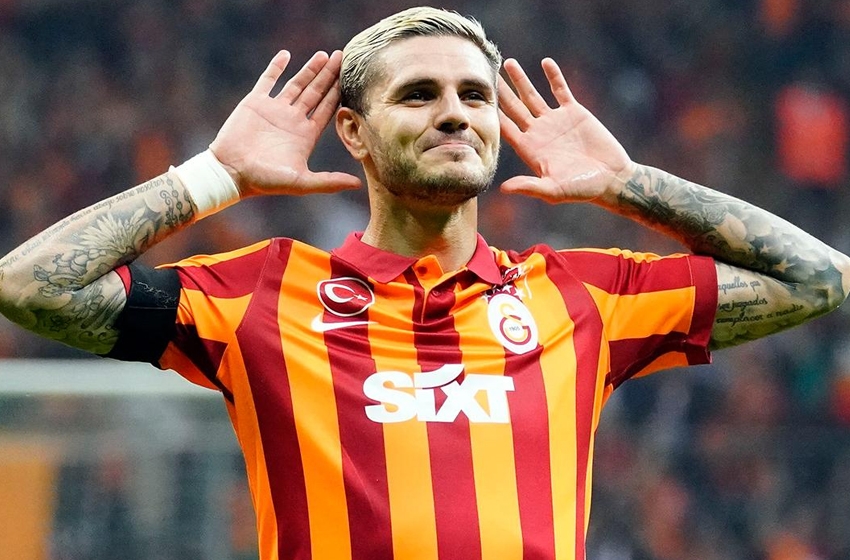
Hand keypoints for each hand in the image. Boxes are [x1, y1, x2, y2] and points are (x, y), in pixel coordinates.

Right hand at [210, 50, 361, 196]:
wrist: (231, 173)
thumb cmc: (265, 181)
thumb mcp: (301, 183)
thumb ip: (329, 181)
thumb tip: (358, 185)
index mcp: (306, 135)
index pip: (327, 109)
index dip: (338, 93)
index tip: (350, 77)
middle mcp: (293, 120)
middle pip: (316, 92)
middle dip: (329, 75)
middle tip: (342, 57)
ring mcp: (274, 110)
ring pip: (296, 84)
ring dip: (309, 69)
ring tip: (324, 55)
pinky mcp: (255, 103)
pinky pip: (267, 80)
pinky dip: (276, 67)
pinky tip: (286, 54)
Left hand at [498, 58, 633, 202]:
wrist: (611, 178)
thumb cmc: (581, 189)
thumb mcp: (553, 191)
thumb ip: (529, 187)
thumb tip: (503, 189)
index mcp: (529, 149)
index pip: (506, 128)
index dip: (493, 114)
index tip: (479, 99)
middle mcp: (538, 132)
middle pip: (515, 108)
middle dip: (502, 91)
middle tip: (488, 73)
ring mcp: (555, 121)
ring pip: (533, 95)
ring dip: (521, 80)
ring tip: (509, 62)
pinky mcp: (574, 112)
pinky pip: (560, 90)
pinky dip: (554, 76)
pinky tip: (545, 62)